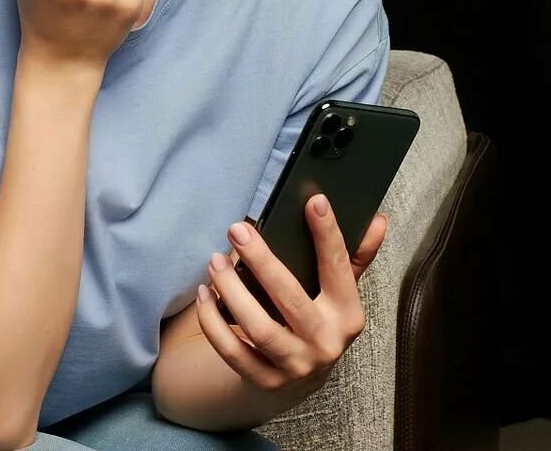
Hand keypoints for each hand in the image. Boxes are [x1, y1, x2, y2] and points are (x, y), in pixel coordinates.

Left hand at [195, 195, 387, 398]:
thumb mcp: (340, 292)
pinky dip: (214, 323)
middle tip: (237, 230)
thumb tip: (378, 219)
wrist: (301, 379)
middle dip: (262, 261)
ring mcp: (295, 366)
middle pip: (291, 298)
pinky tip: (204, 294)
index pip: (339, 269)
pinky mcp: (265, 381)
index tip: (314, 201)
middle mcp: (325, 343)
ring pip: (260, 329)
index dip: (328, 234)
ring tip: (214, 261)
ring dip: (232, 292)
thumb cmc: (319, 319)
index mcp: (347, 315)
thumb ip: (355, 256)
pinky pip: (233, 352)